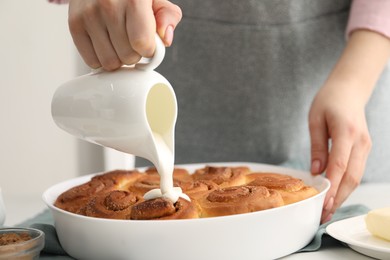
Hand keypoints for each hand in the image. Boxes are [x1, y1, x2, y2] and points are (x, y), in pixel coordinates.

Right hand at [68, 0, 181, 70]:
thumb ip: (168, 17)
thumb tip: (165, 38)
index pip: (142, 43)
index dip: (149, 50)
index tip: (148, 44)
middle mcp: (108, 5)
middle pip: (127, 56)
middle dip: (134, 53)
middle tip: (132, 40)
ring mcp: (89, 14)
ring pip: (109, 63)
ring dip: (118, 58)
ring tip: (119, 42)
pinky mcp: (75, 24)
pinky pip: (92, 61)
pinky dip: (101, 59)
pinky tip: (106, 44)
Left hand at [309, 80, 370, 222]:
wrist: (349, 89)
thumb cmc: (329, 100)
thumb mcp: (315, 120)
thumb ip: (316, 146)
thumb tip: (315, 171)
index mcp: (346, 132)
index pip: (339, 165)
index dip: (332, 187)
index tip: (323, 203)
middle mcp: (360, 142)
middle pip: (351, 177)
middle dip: (338, 198)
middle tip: (323, 215)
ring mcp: (365, 146)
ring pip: (356, 178)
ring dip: (343, 195)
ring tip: (327, 210)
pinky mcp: (364, 149)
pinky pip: (356, 171)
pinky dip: (346, 186)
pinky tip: (335, 195)